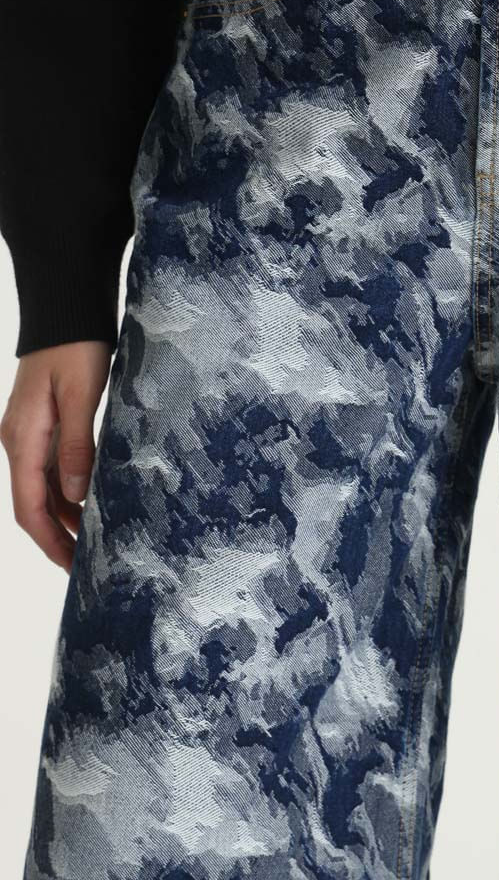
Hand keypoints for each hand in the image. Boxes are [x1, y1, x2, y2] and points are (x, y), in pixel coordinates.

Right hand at [1, 341, 111, 571]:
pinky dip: (71, 491)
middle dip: (58, 538)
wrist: (65, 311)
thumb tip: (77, 493)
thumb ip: (78, 444)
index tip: (71, 568)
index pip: (28, 507)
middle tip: (88, 565)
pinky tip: (94, 502)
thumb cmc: (75, 347)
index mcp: (23, 440)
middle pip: (34, 505)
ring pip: (44, 489)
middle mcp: (21, 442)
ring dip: (66, 517)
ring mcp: (32, 434)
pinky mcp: (46, 425)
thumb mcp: (81, 395)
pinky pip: (53, 469)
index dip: (49, 542)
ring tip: (96, 541)